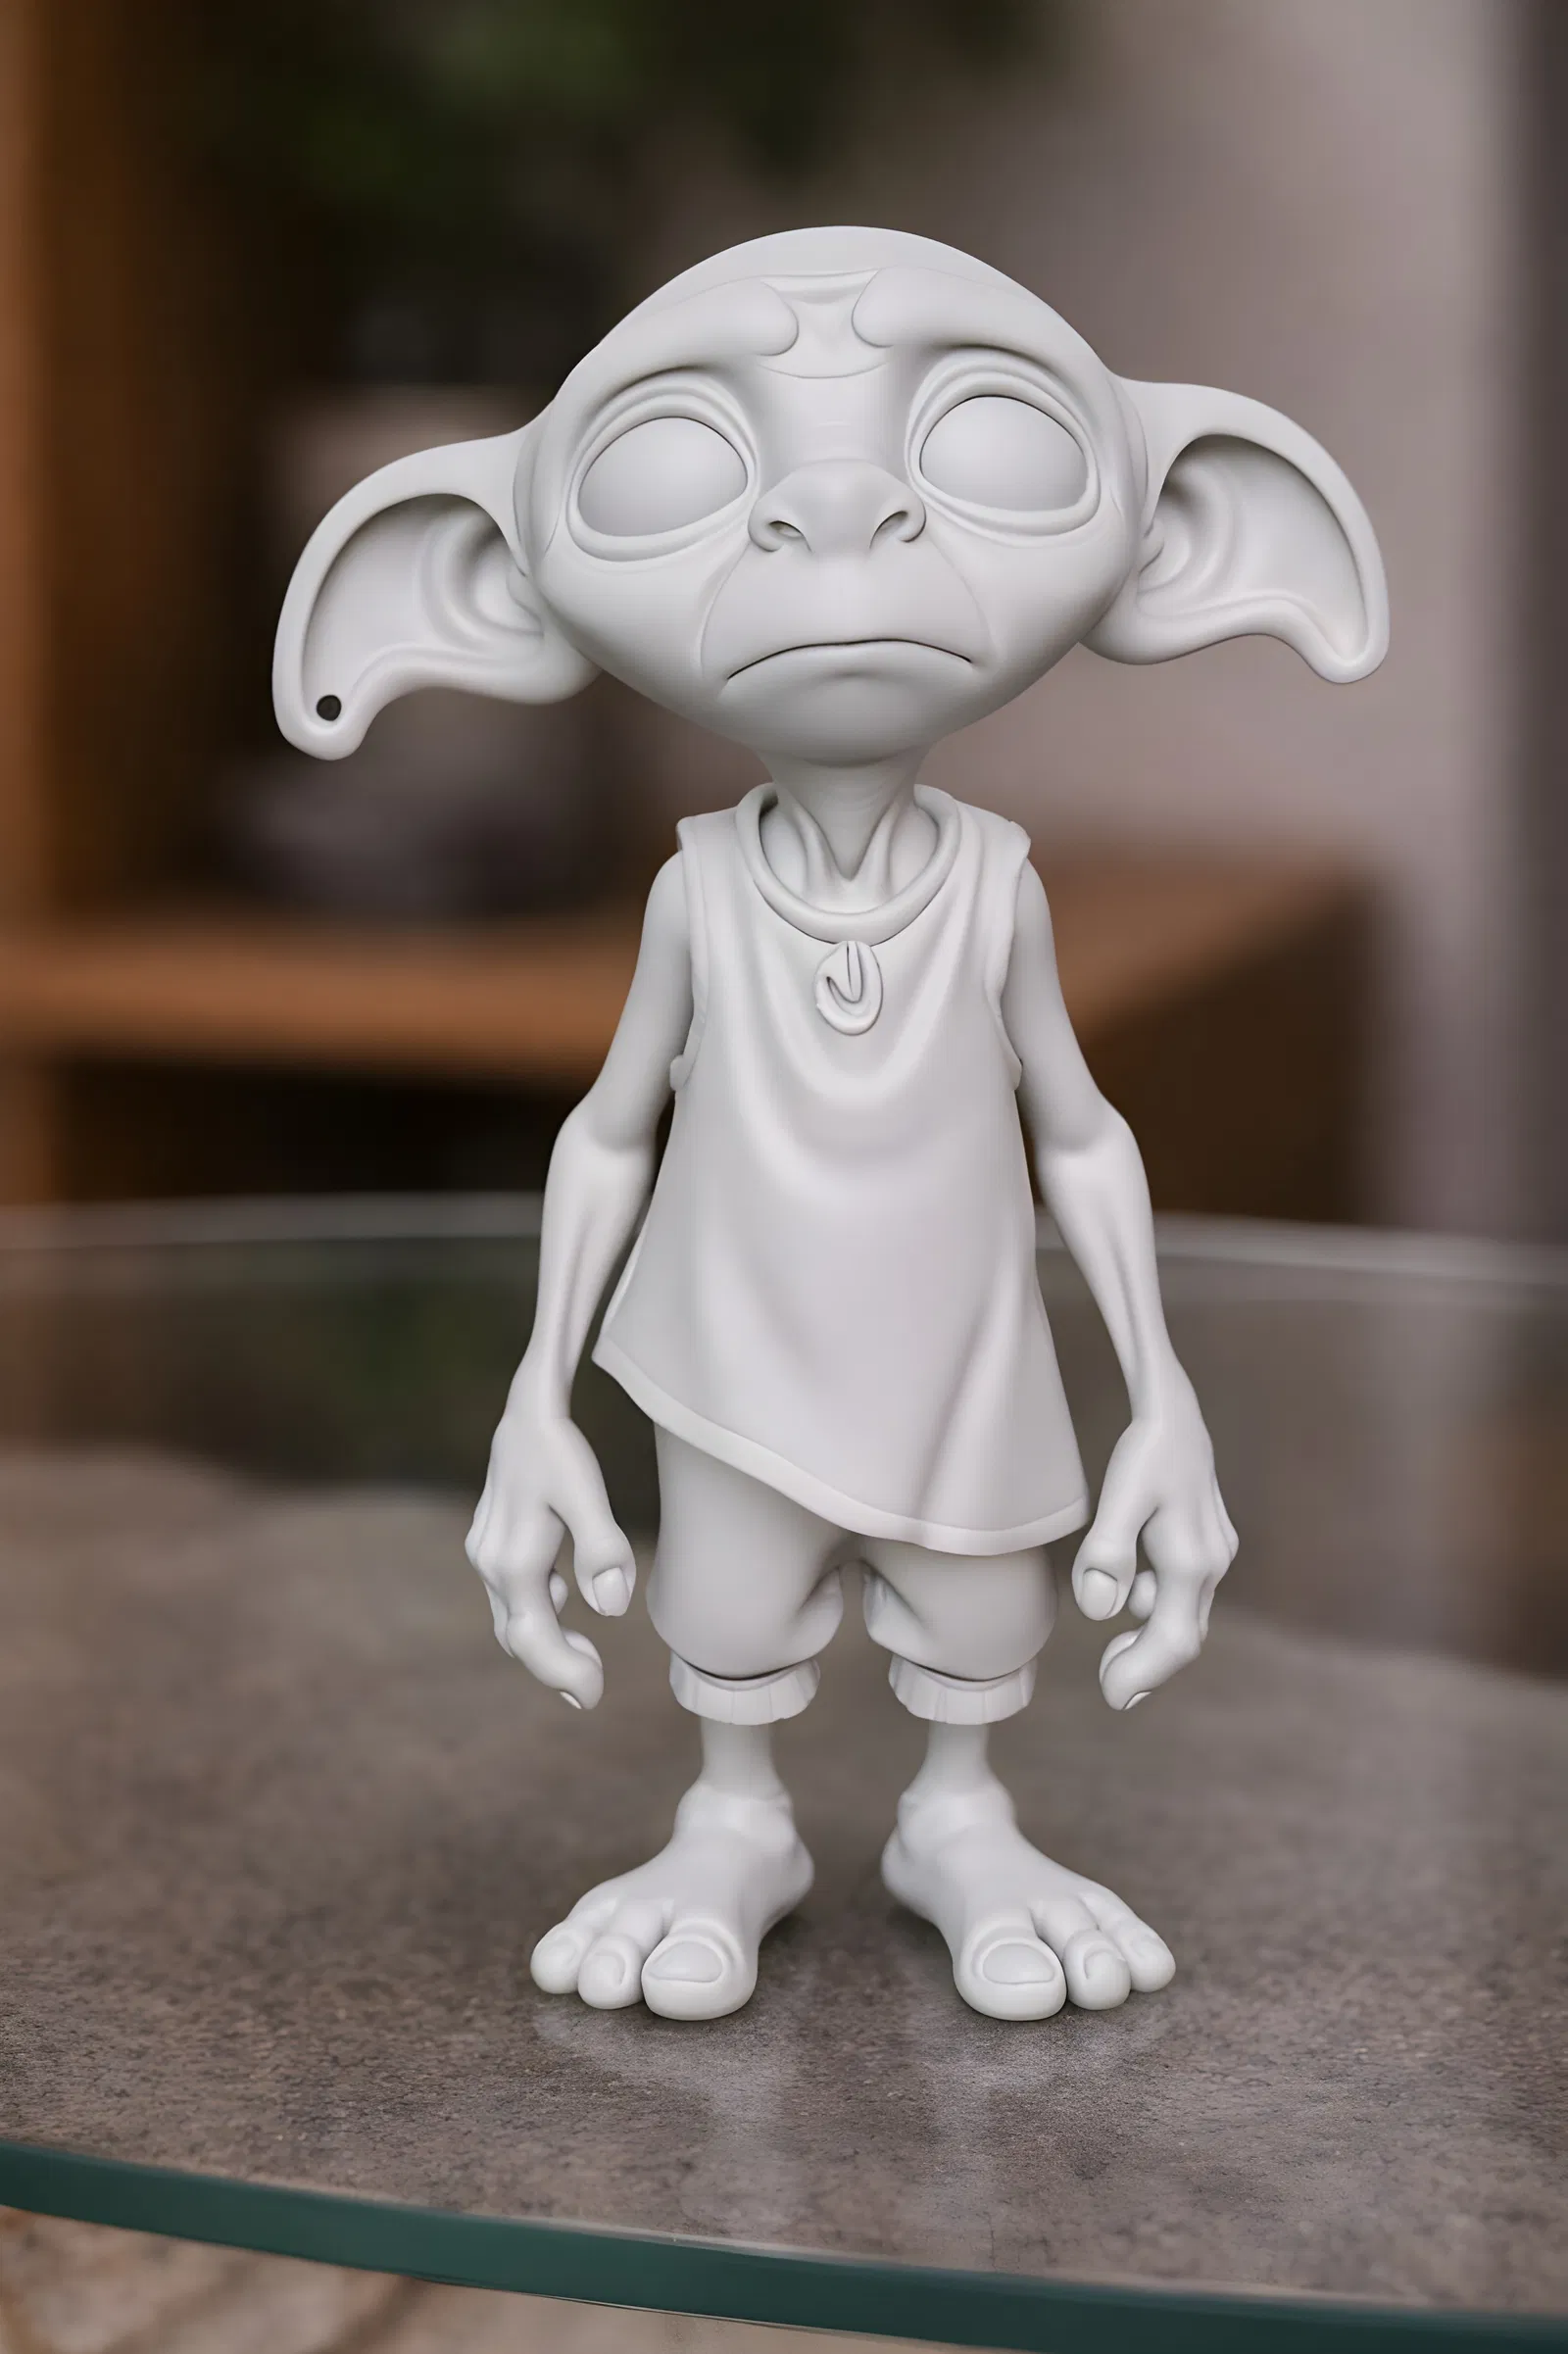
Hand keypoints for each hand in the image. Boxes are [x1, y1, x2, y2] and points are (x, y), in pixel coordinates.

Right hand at [465, 1407, 636, 1710]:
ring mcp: (487, 1553)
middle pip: (518, 1635)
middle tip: (592, 1691)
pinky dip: (538, 1612)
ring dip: (546, 1641)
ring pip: (512, 1617)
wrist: (526, 1408)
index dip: (562, 1673)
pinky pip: (512, 1595)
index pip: (534, 1637)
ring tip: (587, 1659)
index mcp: (513, 1562)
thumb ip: (602, 1546)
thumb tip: (611, 1608)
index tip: (593, 1699)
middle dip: (554, 1666)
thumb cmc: (559, 1449)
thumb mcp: (586, 1491)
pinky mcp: (492, 1542)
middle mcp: (491, 1563)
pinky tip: (566, 1600)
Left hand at [1071, 1373, 1236, 1711]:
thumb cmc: (1144, 1451)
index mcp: (1192, 1562)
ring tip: (1113, 1652)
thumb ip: (1106, 1552)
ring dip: (1151, 1637)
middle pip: (1184, 1636)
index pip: (1173, 1641)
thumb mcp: (1118, 1496)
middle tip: (1108, 1685)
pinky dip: (1159, 1608)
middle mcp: (1212, 1562)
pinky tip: (1132, 1595)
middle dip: (1148, 1666)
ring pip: (1186, 1615)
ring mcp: (1215, 1553)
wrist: (1174, 1410)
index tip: (1112, 1699)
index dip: (1143, 1676)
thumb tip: (1099, 1611)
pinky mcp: (1209, 1542)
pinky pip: (1186, 1592)